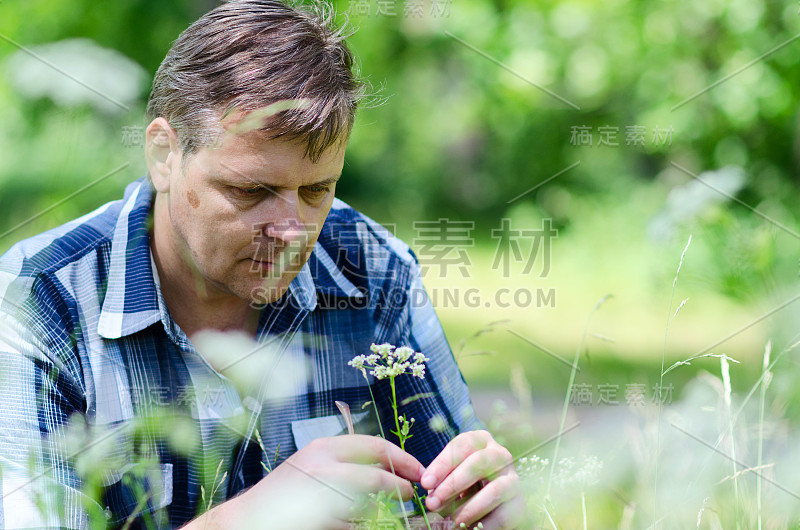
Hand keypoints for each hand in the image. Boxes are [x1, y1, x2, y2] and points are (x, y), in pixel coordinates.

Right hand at [228, 434, 425, 528]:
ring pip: (370, 502)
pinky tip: (368, 524)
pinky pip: (355, 524)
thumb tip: (386, 469)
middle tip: (413, 495)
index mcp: (325, 447)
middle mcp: (324, 465)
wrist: (247, 519)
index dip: (402, 458)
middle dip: (401, 485)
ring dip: (387, 510)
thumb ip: (344, 463)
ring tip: (393, 514)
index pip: (375, 445)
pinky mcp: (320, 517)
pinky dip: (367, 525)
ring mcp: (320, 492)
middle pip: (377, 474)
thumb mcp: (313, 466)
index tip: (416, 471)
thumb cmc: (283, 495)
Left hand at [421, 430, 524, 528]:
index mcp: (480, 441)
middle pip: (479, 463)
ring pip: (495, 490)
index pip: (462, 445)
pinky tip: (468, 529)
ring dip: (469, 509)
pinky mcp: (520, 503)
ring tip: (452, 522)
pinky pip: (503, 515)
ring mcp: (513, 478)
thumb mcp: (449, 480)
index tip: (425, 483)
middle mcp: (500, 455)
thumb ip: (440, 484)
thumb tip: (432, 497)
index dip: (442, 464)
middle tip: (433, 503)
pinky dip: (484, 525)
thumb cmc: (463, 486)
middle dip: (453, 484)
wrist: (490, 506)